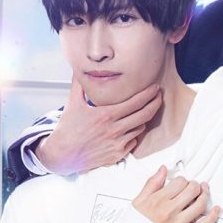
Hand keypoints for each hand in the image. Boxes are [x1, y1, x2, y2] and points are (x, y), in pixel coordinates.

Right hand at [37, 78, 161, 174]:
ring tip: (143, 111)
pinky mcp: (117, 155)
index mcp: (106, 115)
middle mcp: (114, 130)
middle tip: (159, 96)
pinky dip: (134, 134)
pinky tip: (130, 128)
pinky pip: (133, 142)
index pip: (135, 102)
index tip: (155, 88)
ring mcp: (117, 143)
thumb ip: (79, 84)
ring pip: (140, 128)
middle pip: (144, 115)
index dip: (148, 94)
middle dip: (155, 103)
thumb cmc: (68, 128)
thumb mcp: (73, 103)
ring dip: (144, 119)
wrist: (63, 154)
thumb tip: (78, 68)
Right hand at [133, 166, 220, 222]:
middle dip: (195, 185)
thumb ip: (152, 184)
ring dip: (205, 195)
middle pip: (192, 190)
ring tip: (204, 192)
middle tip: (194, 185)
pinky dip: (212, 216)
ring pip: (200, 204)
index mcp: (159, 201)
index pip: (179, 182)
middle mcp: (170, 211)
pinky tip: (215, 210)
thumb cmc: (137, 222)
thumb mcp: (138, 201)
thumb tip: (162, 169)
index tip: (181, 182)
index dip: (182, 179)